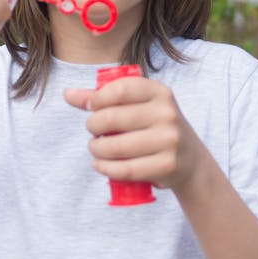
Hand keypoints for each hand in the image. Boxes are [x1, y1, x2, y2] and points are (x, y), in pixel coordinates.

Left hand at [64, 75, 202, 192]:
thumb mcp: (136, 106)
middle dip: (93, 126)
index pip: (120, 89)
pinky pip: (126, 169)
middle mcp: (167, 113)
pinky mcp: (168, 165)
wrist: (190, 159)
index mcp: (159, 92)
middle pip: (113, 118)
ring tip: (96, 149)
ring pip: (116, 146)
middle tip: (93, 132)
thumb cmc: (154, 127)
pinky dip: (106, 169)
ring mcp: (170, 140)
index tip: (91, 108)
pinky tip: (100, 165)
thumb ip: (103, 98)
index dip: (98, 99)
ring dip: (97, 150)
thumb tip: (67, 94)